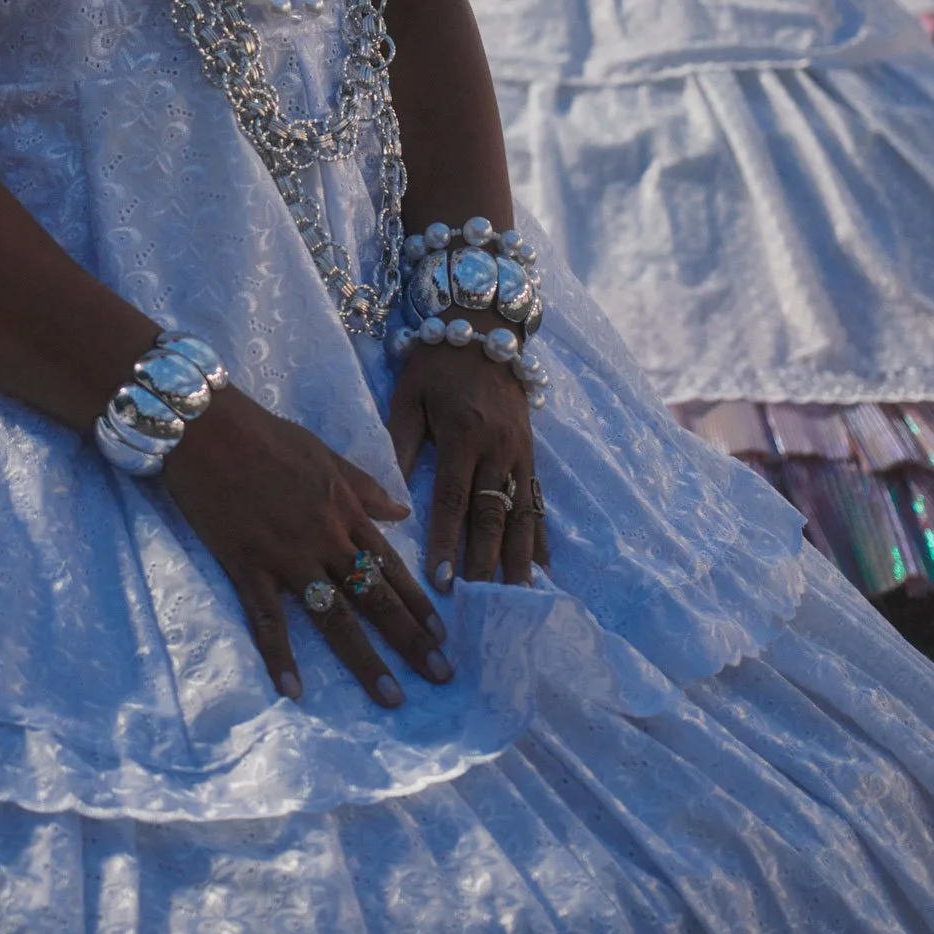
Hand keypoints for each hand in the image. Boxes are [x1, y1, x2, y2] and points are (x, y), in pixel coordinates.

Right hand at [162, 386, 452, 709]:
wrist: (208, 427)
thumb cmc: (266, 434)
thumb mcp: (326, 453)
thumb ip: (365, 487)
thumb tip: (403, 513)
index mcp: (346, 510)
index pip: (390, 565)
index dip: (418, 602)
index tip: (444, 636)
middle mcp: (325, 539)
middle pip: (374, 597)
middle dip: (410, 639)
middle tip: (442, 676)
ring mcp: (287, 556)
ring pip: (333, 616)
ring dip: (364, 659)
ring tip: (391, 696)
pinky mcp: (247, 565)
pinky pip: (267, 618)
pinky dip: (280, 655)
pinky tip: (293, 690)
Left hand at [388, 340, 544, 591]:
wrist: (483, 330)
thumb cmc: (435, 364)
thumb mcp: (409, 396)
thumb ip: (401, 444)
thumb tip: (390, 496)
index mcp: (462, 435)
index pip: (453, 500)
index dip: (448, 542)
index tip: (442, 581)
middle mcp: (496, 449)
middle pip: (491, 515)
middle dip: (485, 562)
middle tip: (481, 603)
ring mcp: (519, 452)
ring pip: (521, 514)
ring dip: (520, 558)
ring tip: (519, 596)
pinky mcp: (531, 452)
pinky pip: (537, 499)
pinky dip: (540, 534)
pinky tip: (542, 565)